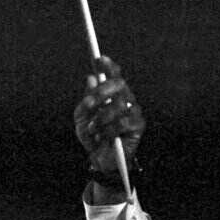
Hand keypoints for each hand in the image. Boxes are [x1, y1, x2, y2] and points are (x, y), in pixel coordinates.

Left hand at [73, 56, 144, 174]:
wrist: (100, 159)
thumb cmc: (92, 136)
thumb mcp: (81, 118)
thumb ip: (86, 100)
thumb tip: (91, 78)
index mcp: (113, 94)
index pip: (115, 75)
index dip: (109, 66)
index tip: (99, 59)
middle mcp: (125, 98)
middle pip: (119, 85)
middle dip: (101, 93)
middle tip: (89, 104)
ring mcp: (133, 111)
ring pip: (118, 105)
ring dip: (100, 118)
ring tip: (92, 129)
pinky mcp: (138, 126)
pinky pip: (122, 122)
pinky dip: (108, 130)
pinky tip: (102, 137)